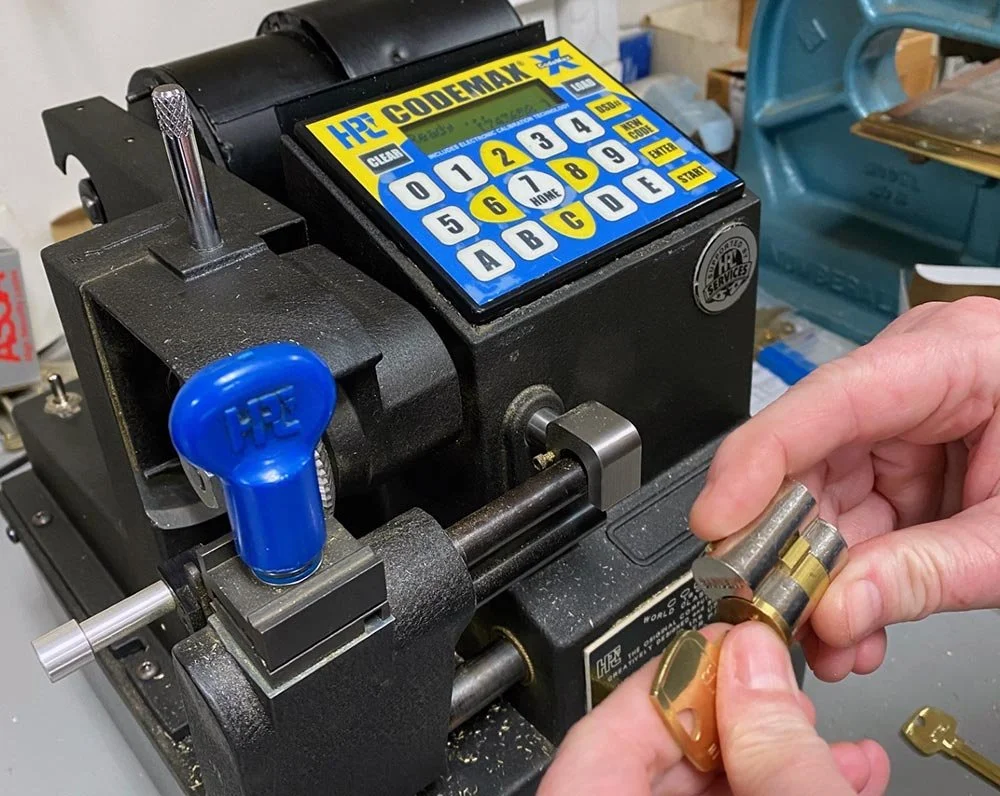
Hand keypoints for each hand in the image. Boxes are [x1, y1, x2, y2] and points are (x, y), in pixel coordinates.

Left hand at [538, 622, 888, 794]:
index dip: (668, 677)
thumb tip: (753, 659)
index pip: (602, 730)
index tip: (724, 647)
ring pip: (704, 787)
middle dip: (734, 711)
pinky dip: (778, 789)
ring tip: (829, 732)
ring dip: (773, 752)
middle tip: (779, 680)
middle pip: (656, 754)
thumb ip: (771, 744)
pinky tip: (838, 773)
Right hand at [690, 297, 999, 680]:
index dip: (759, 460)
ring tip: (825, 635)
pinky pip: (856, 512)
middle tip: (770, 604)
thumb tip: (837, 609)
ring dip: (819, 572)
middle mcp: (914, 378)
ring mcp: (907, 418)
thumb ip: (929, 572)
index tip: (718, 519)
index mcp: (955, 358)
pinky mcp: (906, 456)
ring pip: (826, 494)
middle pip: (814, 454)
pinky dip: (851, 571)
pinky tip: (852, 619)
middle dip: (787, 540)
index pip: (830, 399)